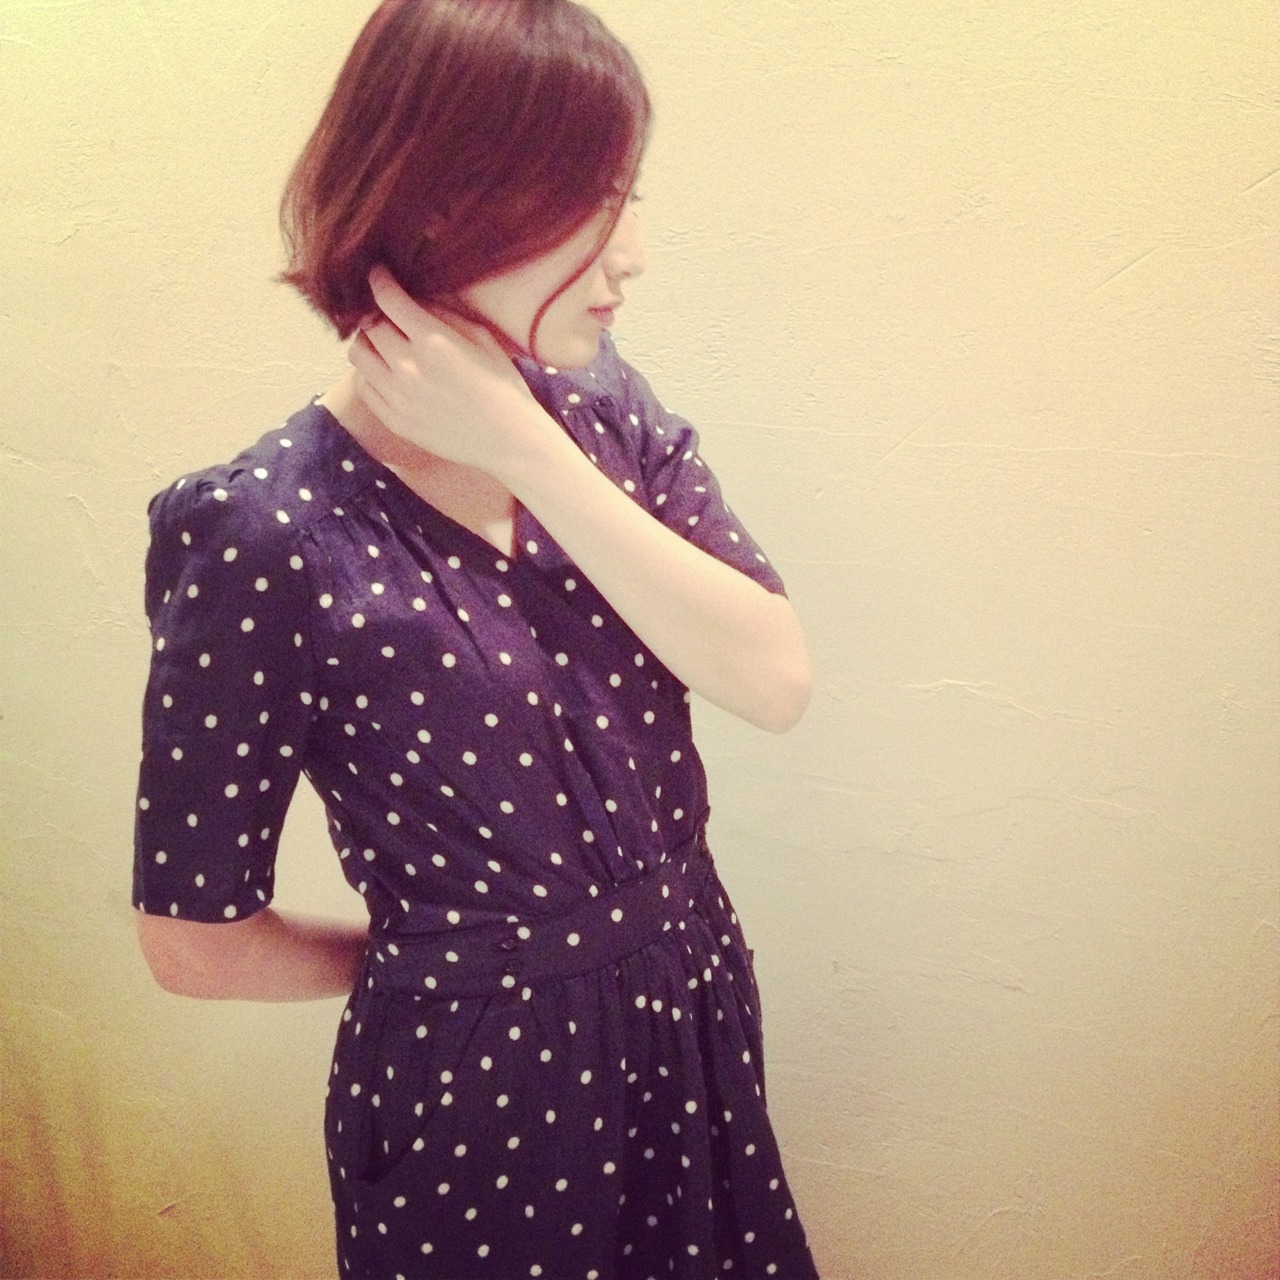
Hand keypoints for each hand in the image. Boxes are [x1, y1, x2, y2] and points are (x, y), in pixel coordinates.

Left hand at [349, 266, 551, 475]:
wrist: (509, 441)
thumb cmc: (503, 386)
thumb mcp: (483, 338)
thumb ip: (445, 315)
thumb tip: (415, 299)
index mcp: (433, 341)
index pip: (388, 299)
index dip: (379, 280)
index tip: (378, 274)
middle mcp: (407, 367)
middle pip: (369, 326)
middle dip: (377, 313)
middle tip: (389, 314)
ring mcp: (397, 396)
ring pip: (358, 354)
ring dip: (368, 342)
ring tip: (385, 344)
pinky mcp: (394, 420)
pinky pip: (364, 387)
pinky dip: (371, 373)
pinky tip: (389, 373)